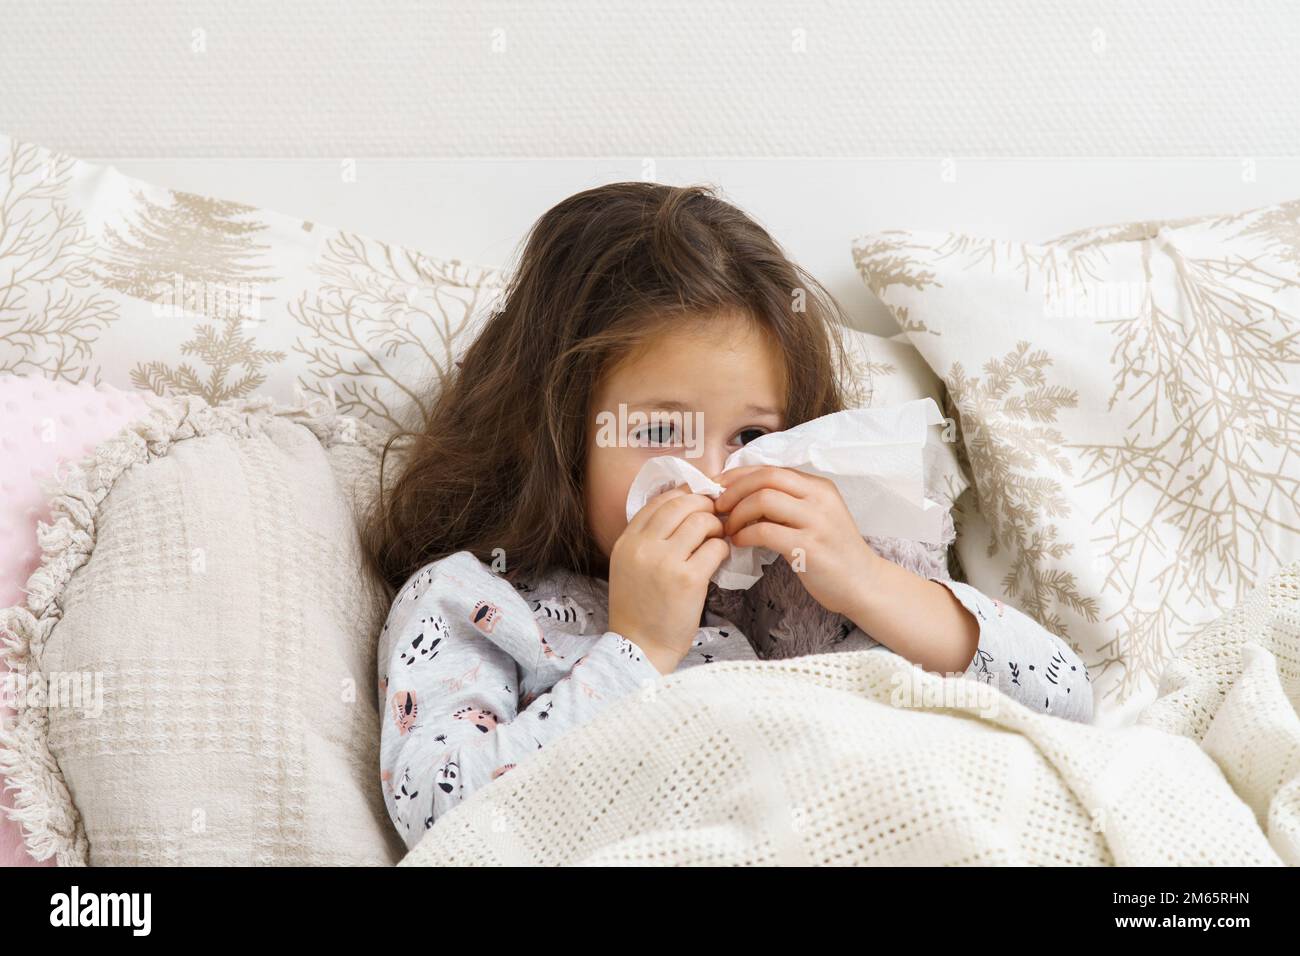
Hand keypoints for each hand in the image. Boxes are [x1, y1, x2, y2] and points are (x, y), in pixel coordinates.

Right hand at [607, 483, 729, 673]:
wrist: (640, 649)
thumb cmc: (639, 610)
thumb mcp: (628, 567)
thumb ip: (647, 540)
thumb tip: (682, 512)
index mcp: (626, 542)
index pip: (659, 501)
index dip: (684, 496)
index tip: (698, 502)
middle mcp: (642, 547)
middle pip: (681, 504)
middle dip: (704, 505)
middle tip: (715, 516)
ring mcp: (665, 561)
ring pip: (701, 521)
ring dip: (716, 526)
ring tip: (717, 538)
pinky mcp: (688, 579)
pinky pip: (715, 547)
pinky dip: (723, 548)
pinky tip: (719, 558)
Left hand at [711, 465, 884, 618]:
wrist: (864, 583)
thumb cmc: (833, 552)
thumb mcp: (814, 517)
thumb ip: (786, 503)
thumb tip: (741, 496)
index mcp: (819, 487)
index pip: (771, 468)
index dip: (738, 476)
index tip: (718, 488)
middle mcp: (819, 498)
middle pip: (766, 477)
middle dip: (734, 490)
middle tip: (718, 507)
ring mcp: (817, 522)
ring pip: (764, 500)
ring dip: (737, 513)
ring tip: (729, 528)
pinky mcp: (809, 548)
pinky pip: (766, 531)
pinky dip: (745, 534)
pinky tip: (739, 542)